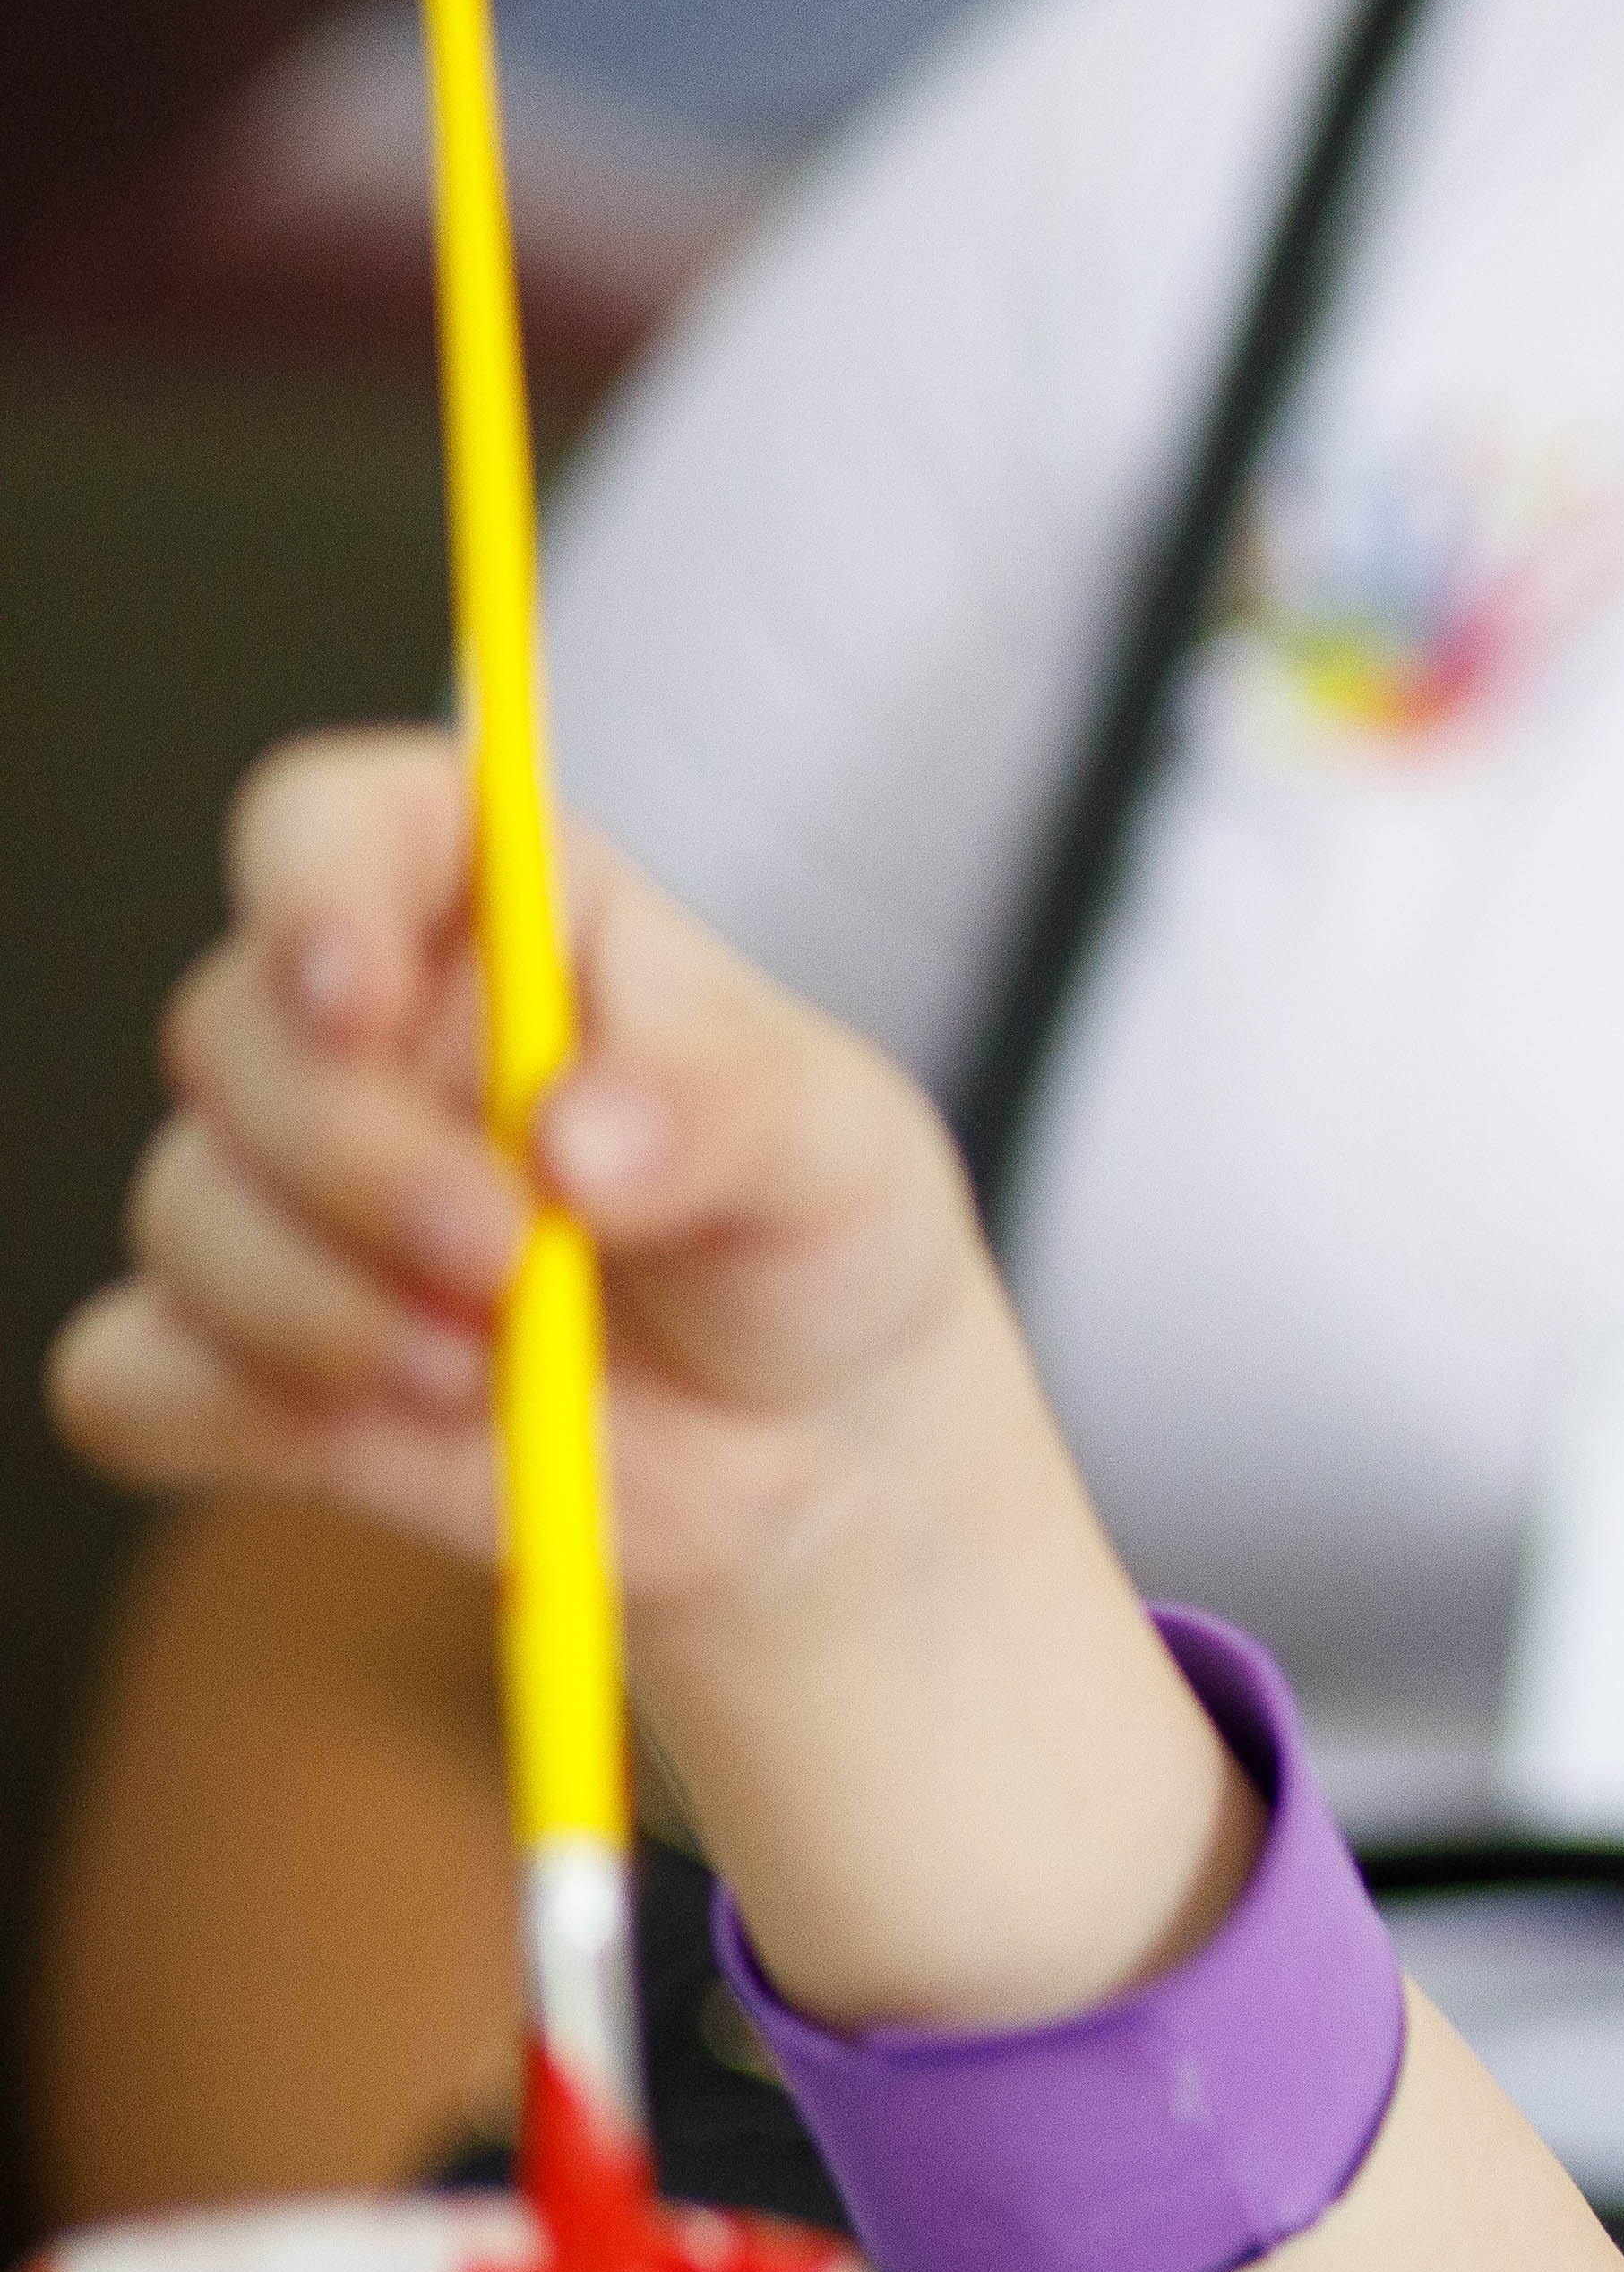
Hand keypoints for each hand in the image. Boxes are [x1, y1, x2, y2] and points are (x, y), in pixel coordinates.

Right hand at [51, 728, 994, 1618]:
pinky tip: (402, 1439)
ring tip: (498, 1375)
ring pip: (188, 1212)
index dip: (311, 881)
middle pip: (234, 1033)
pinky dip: (236, 1418)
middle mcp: (366, 1038)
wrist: (818, 1449)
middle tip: (507, 1258)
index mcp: (503, 919)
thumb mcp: (837, 1146)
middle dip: (353, 1160)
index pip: (342, 821)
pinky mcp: (251, 1359)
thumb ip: (722, 1109)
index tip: (356, 991)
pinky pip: (138, 1376)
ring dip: (322, 1307)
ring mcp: (288, 1197)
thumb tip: (571, 1140)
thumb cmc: (817, 1243)